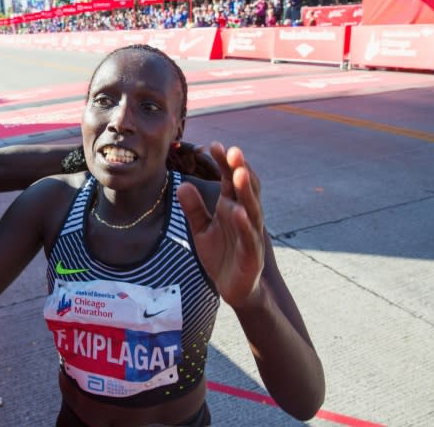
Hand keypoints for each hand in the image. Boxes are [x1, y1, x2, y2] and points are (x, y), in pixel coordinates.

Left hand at [176, 144, 264, 307]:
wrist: (234, 288)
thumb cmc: (221, 255)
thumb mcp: (201, 230)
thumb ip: (193, 208)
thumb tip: (182, 184)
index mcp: (231, 206)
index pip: (229, 180)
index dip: (224, 163)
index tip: (213, 145)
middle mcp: (243, 215)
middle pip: (244, 188)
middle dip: (239, 169)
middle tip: (233, 150)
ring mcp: (251, 233)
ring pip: (251, 208)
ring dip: (246, 190)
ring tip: (239, 173)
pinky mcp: (252, 253)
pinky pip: (249, 236)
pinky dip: (245, 224)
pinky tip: (238, 212)